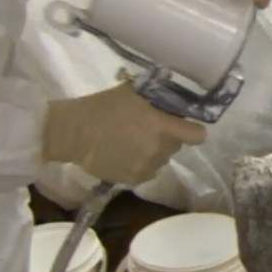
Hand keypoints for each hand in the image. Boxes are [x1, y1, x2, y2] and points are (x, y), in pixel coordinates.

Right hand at [42, 84, 205, 184]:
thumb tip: (171, 92)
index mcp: (162, 127)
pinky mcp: (134, 179)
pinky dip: (140, 163)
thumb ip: (156, 95)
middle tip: (148, 128)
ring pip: (161, 159)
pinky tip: (124, 154)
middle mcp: (159, 150)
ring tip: (132, 141)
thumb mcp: (133, 92)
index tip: (184, 125)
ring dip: (153, 151)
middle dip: (167, 137)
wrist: (75, 133)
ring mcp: (147, 167)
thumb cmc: (103, 107)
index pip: (197, 135)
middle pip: (176, 145)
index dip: (193, 130)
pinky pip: (147, 170)